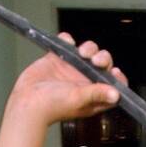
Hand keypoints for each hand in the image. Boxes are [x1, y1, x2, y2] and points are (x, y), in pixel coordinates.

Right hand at [9, 33, 128, 125]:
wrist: (27, 101)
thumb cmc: (53, 106)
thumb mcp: (79, 99)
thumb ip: (97, 94)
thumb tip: (116, 95)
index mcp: (94, 95)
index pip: (113, 86)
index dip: (117, 79)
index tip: (115, 72)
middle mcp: (85, 81)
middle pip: (103, 65)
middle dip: (103, 58)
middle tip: (96, 61)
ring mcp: (72, 69)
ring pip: (88, 52)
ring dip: (89, 48)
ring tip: (82, 52)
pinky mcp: (58, 59)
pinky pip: (67, 44)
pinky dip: (68, 40)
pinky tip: (66, 44)